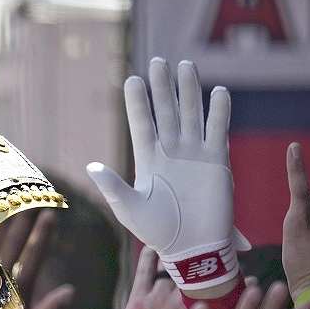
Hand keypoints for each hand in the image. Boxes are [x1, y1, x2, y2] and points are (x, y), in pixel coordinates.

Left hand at [88, 57, 249, 294]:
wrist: (193, 247)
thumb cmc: (159, 233)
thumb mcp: (130, 209)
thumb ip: (113, 187)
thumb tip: (91, 166)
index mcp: (148, 161)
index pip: (142, 124)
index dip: (138, 102)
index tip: (132, 80)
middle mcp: (171, 153)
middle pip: (166, 111)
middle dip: (163, 87)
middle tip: (158, 61)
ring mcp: (194, 155)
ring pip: (191, 114)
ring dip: (189, 90)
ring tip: (185, 65)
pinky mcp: (217, 161)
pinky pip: (217, 130)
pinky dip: (218, 112)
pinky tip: (218, 91)